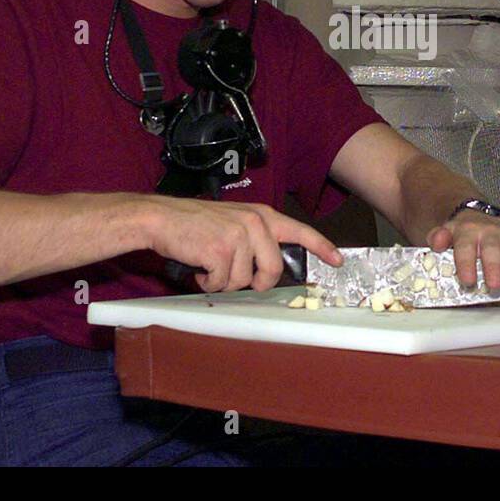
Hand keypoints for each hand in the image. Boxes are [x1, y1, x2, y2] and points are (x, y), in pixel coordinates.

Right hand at [138, 196, 341, 293]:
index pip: (300, 231)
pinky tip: (199, 266)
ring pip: (244, 281)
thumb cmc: (195, 224)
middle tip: (233, 275)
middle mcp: (254, 224)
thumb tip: (271, 268)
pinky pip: (223, 284)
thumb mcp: (233, 221)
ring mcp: (238, 237)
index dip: (322, 247)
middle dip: (255, 282)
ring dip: (224, 281)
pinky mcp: (221, 252)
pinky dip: (208, 283)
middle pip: (272, 271)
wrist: (161, 218)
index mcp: (261, 216)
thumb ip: (256, 238)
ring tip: (209, 263)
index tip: (337, 261)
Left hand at [426, 210, 499, 290]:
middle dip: (493, 267)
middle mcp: (488, 233)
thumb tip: (436, 241)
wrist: (474, 216)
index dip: (466, 264)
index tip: (468, 281)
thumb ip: (438, 237)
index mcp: (466, 232)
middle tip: (494, 285)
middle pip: (491, 249)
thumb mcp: (444, 233)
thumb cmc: (461, 234)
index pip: (465, 248)